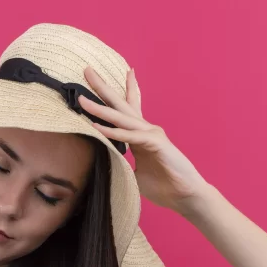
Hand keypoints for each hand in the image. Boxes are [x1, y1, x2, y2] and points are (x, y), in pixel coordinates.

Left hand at [79, 66, 209, 210]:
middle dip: (103, 87)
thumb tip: (104, 169)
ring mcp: (151, 134)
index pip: (129, 107)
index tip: (117, 72)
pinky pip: (130, 136)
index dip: (123, 89)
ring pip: (121, 118)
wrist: (185, 196)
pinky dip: (113, 132)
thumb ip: (120, 165)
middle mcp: (145, 130)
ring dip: (100, 109)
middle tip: (87, 70)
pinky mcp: (156, 144)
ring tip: (81, 99)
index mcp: (141, 134)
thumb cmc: (163, 186)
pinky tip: (97, 127)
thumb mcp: (134, 174)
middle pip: (120, 104)